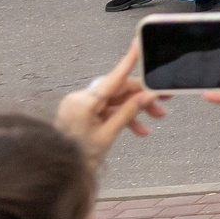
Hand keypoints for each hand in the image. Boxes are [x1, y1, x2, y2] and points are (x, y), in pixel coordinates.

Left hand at [56, 38, 168, 164]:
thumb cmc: (77, 158)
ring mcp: (80, 106)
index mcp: (82, 103)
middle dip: (141, 97)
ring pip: (115, 100)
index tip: (139, 45)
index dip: (128, 61)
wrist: (56, 173)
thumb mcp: (108, 136)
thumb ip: (128, 113)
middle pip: (118, 90)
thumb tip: (146, 96)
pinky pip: (107, 109)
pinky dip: (123, 117)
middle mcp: (79, 100)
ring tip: (154, 119)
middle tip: (163, 101)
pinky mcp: (83, 113)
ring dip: (135, 109)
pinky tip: (139, 129)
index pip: (112, 78)